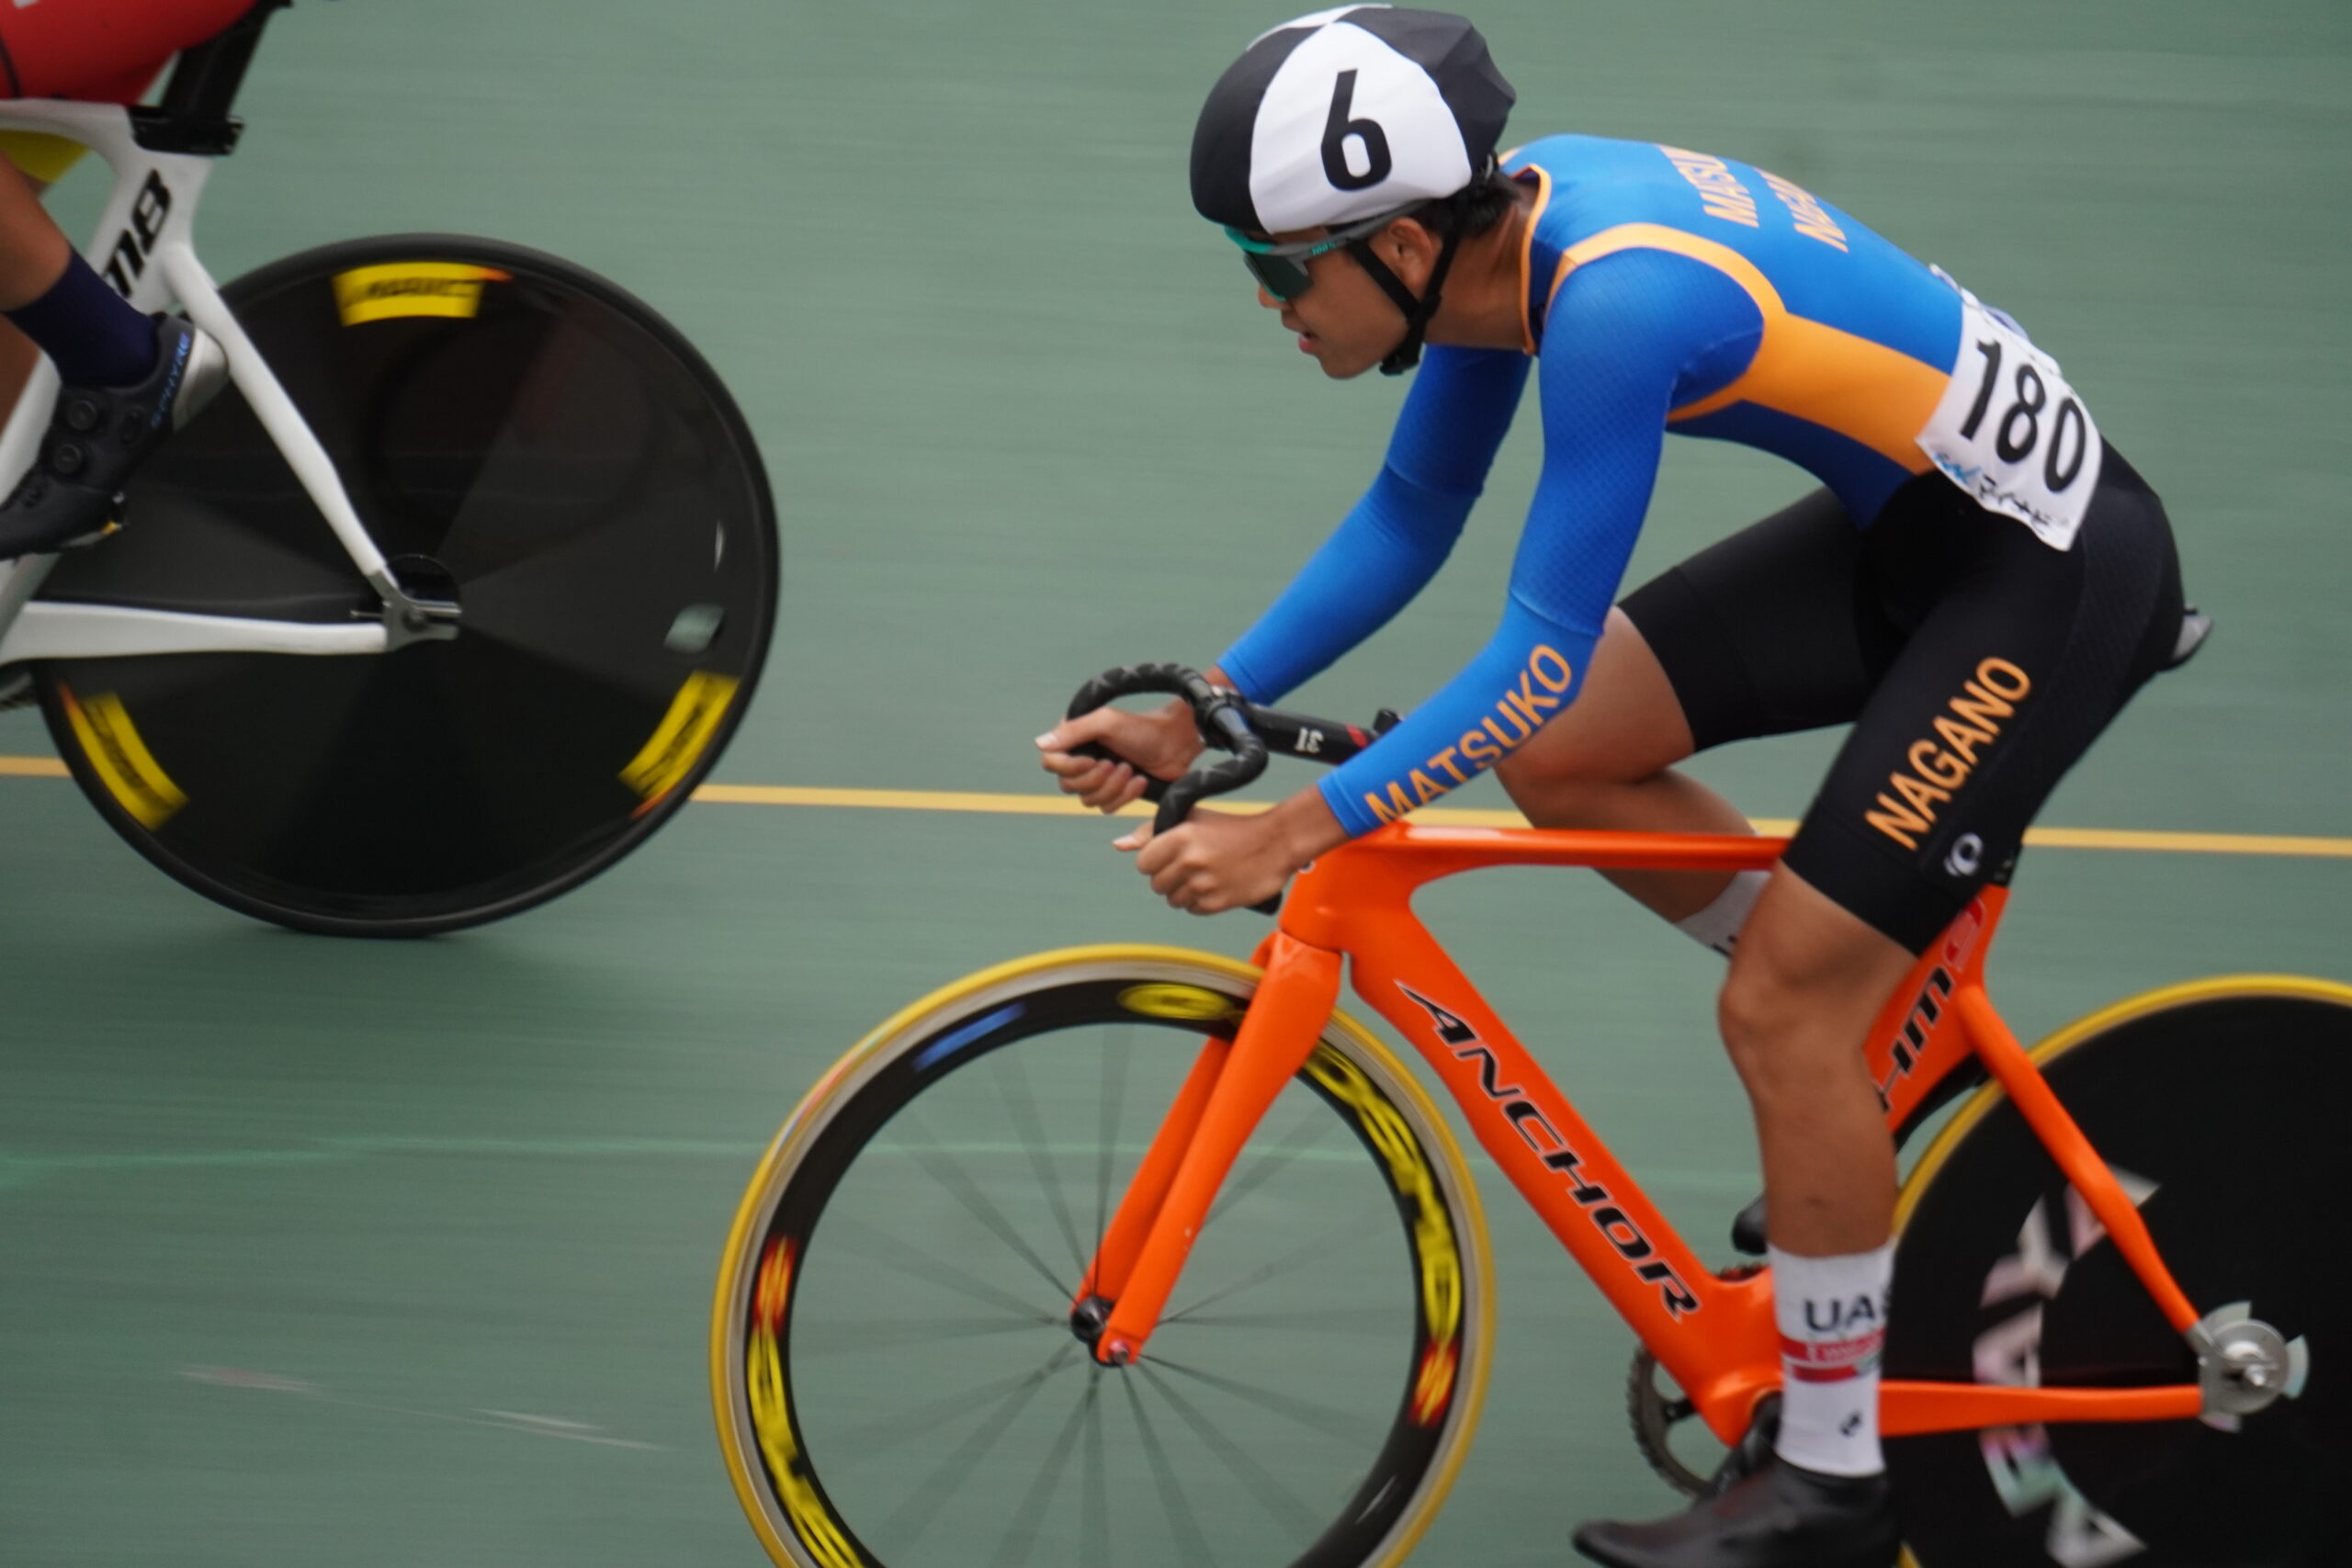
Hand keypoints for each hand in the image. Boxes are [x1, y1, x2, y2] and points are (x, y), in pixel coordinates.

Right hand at [1037, 699, 1203, 812]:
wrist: (1176, 744)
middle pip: (1068, 786)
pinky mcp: (1115, 792)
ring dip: (1113, 788)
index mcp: (1074, 739)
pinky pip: (1106, 808)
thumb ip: (1074, 731)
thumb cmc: (1142, 728)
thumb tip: (1040, 744)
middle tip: (1118, 763)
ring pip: (1087, 801)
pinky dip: (1124, 797)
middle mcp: (1081, 758)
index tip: (1092, 758)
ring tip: (1131, 770)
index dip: (1069, 767)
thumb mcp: (1107, 722)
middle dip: (1096, 779)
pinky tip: (1140, 782)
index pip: (1051, 762)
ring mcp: (1098, 777)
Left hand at [1119, 807, 1296, 913]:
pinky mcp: (1217, 903)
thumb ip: (1151, 831)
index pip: (1143, 864)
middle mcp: (1188, 862)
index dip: (1154, 862)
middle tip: (1190, 867)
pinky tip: (1215, 886)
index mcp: (1179, 837)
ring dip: (1185, 892)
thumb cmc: (1232, 828)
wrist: (1276, 842)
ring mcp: (1203, 884)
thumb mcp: (1192, 818)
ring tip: (1204, 877)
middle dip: (1169, 878)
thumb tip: (1118, 845)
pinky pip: (1193, 910)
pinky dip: (1200, 902)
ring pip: (1173, 900)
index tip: (1169, 857)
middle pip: (1156, 885)